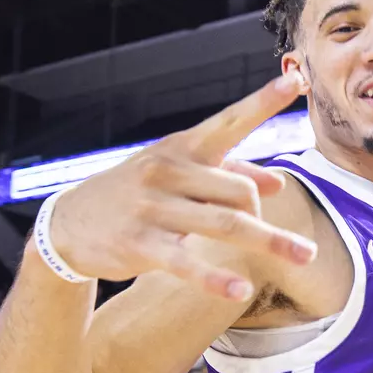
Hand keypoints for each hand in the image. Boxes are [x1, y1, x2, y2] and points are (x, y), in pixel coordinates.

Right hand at [47, 76, 315, 299]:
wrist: (68, 223)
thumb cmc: (135, 194)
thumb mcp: (176, 174)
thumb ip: (229, 175)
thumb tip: (278, 183)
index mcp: (181, 148)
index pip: (228, 121)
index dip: (262, 102)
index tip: (298, 81)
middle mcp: (168, 170)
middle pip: (240, 191)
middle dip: (265, 219)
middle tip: (285, 246)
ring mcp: (153, 206)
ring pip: (225, 223)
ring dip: (269, 241)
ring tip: (305, 256)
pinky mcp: (140, 243)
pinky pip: (185, 262)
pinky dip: (215, 277)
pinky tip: (240, 291)